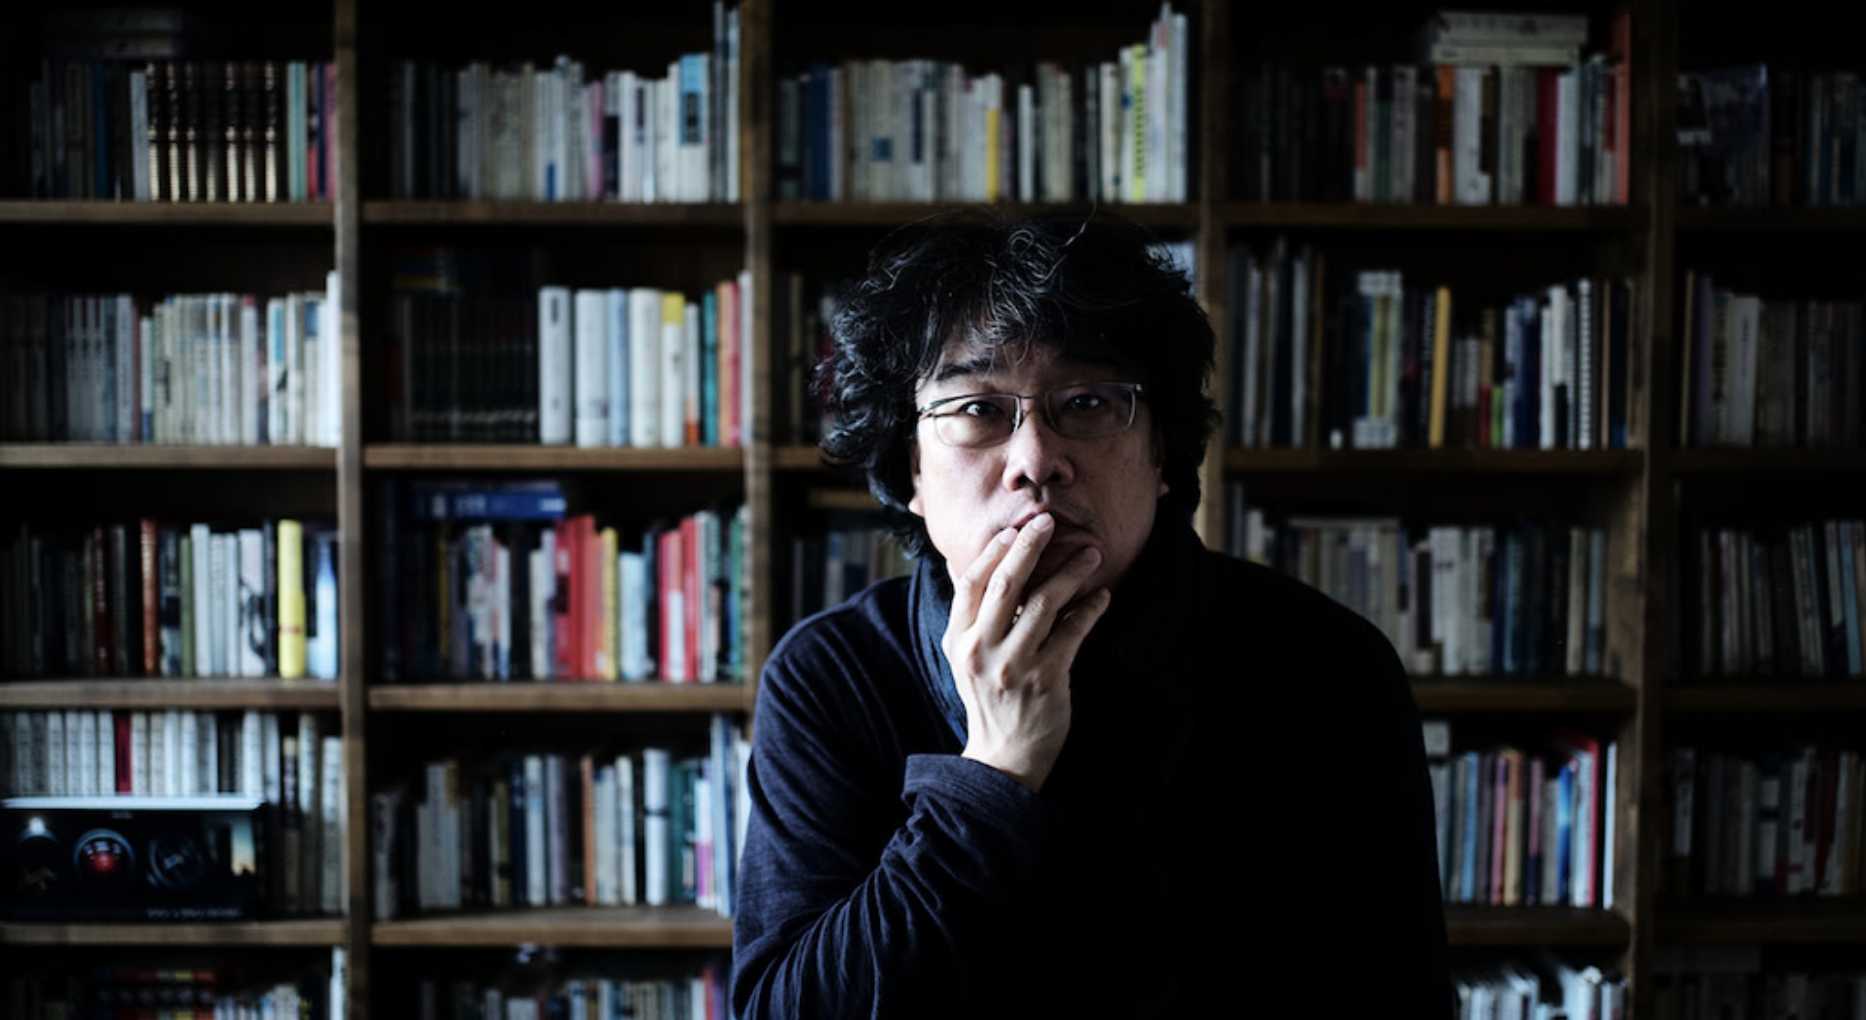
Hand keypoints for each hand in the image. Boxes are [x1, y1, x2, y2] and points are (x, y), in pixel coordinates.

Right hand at [943, 513, 1112, 791]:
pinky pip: (1072, 632)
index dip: (994, 551)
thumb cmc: (988, 698)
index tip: (1015, 529)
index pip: (971, 582)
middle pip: (1005, 583)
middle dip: (1030, 546)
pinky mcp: (1046, 679)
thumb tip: (973, 567)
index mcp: (959, 639)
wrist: (1004, 756)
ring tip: (1092, 555)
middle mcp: (981, 649)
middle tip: (1050, 521)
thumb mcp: (964, 658)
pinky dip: (1089, 610)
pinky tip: (1102, 597)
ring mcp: (1013, 665)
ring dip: (1071, 573)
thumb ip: (969, 616)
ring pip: (1043, 603)